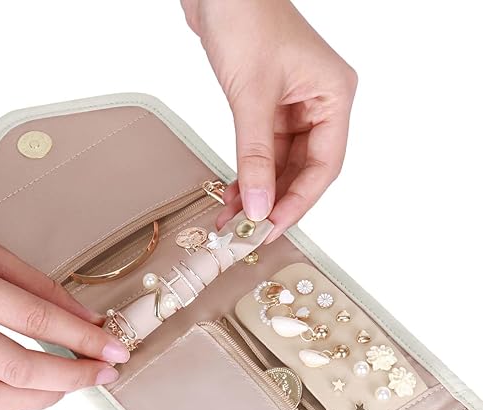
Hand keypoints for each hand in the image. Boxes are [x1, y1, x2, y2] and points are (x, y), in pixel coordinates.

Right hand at [0, 200, 128, 409]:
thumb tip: (83, 318)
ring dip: (40, 399)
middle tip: (102, 373)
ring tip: (66, 385)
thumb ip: (35, 285)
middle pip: (17, 369)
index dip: (83, 340)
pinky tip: (22, 396)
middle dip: (72, 377)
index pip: (35, 319)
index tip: (113, 349)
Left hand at [182, 0, 357, 239]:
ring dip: (257, 193)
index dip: (299, 202)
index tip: (272, 227)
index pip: (325, 166)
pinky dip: (247, 174)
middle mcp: (319, 104)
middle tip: (250, 232)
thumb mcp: (251, 96)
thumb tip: (258, 205)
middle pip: (303, 170)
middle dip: (274, 202)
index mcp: (334, 96)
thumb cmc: (246, 17)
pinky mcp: (269, 106)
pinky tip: (231, 195)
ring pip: (280, 165)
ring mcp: (294, 107)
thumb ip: (255, 156)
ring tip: (233, 221)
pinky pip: (262, 151)